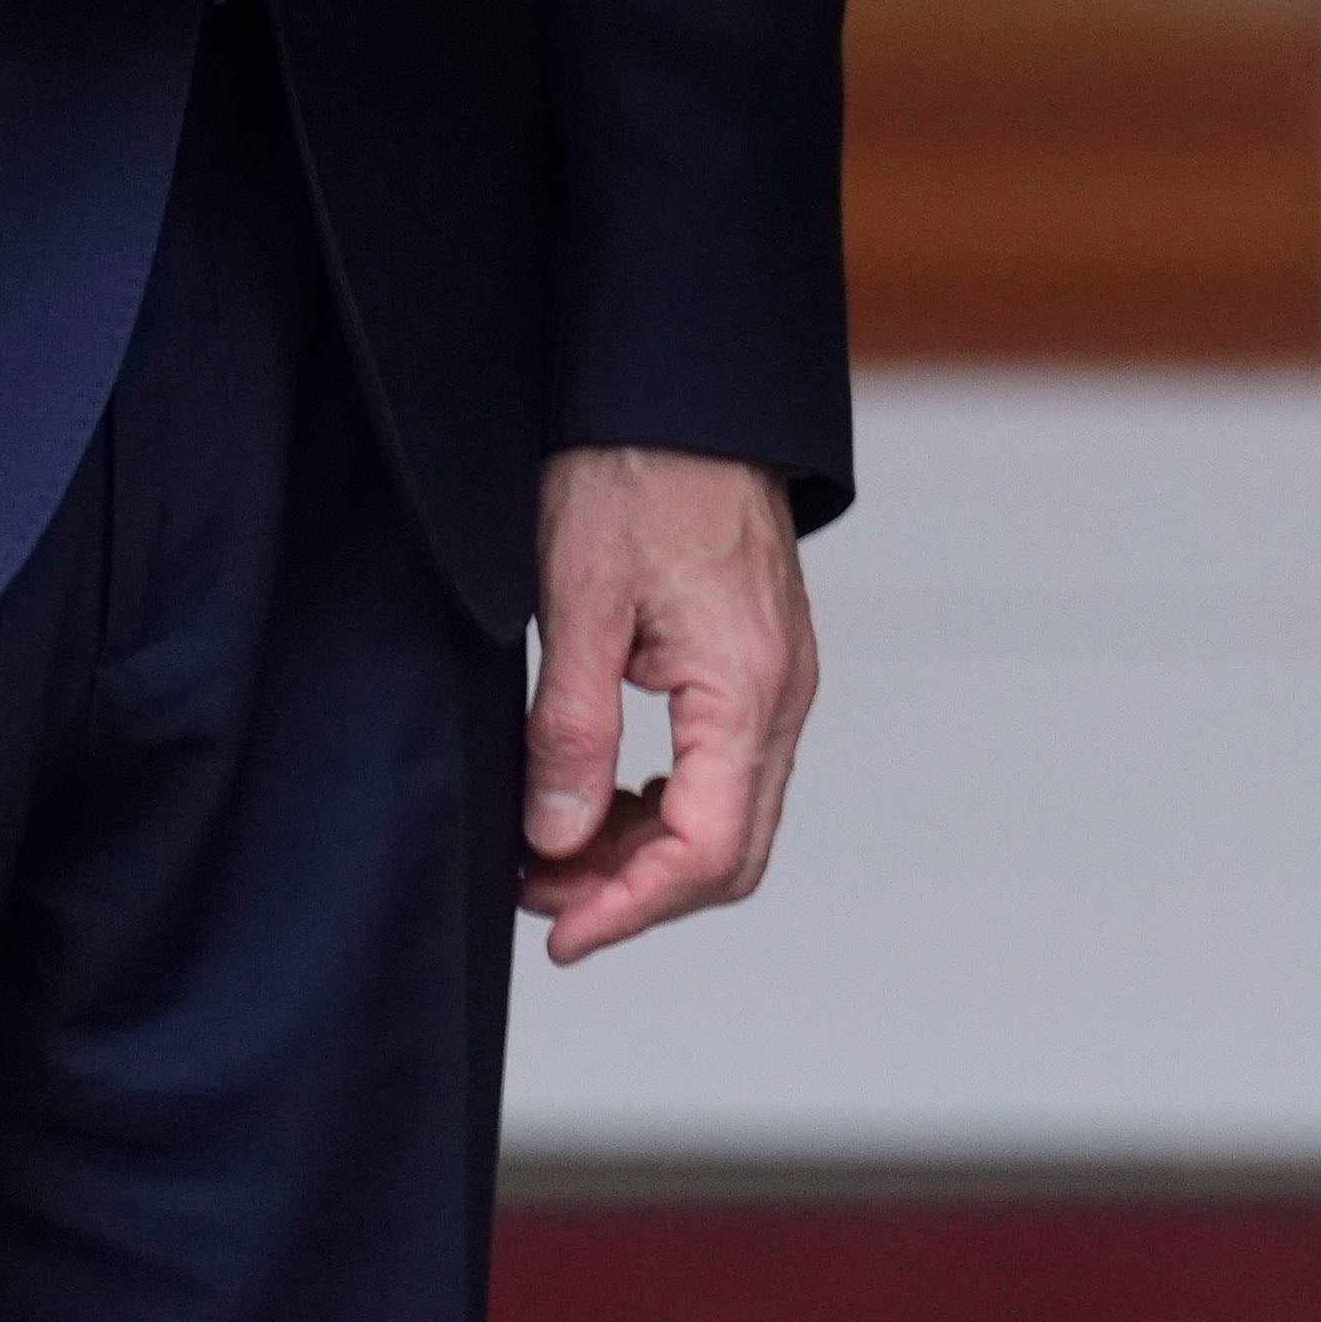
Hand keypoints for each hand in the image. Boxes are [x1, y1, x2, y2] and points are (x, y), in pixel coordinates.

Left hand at [521, 444, 812, 962]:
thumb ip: (572, 729)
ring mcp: (779, 677)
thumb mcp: (578, 598)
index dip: (628, 910)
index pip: (706, 850)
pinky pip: (728, 769)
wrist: (683, 387)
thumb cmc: (632, 469)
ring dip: (646, 853)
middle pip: (730, 851)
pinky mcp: (761, 660)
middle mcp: (782, 693)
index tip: (555, 935)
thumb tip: (560, 842)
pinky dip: (666, 805)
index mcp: (747, 687)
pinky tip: (602, 794)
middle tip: (538, 897)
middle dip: (634, 893)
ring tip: (551, 850)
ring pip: (730, 814)